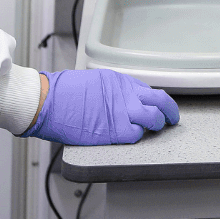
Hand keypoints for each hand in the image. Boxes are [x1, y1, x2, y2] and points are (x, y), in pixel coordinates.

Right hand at [23, 68, 179, 144]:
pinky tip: (131, 136)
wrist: (48, 100)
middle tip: (171, 119)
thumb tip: (118, 101)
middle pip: (160, 102)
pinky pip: (137, 135)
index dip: (157, 102)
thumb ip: (111, 91)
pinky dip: (137, 137)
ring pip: (154, 119)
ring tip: (155, 130)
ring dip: (157, 125)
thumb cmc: (62, 92)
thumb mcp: (93, 82)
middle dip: (170, 112)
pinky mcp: (114, 130)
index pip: (149, 91)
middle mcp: (125, 94)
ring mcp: (122, 112)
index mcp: (119, 81)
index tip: (160, 108)